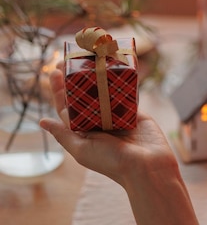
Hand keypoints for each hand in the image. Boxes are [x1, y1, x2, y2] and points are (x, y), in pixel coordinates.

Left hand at [40, 68, 178, 189]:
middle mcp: (99, 123)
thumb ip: (64, 134)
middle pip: (84, 96)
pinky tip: (113, 66)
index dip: (59, 90)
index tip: (55, 71)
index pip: (67, 107)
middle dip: (76, 78)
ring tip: (90, 58)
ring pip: (104, 91)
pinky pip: (124, 92)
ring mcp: (117, 115)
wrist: (147, 166)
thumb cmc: (111, 161)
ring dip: (97, 76)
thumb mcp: (81, 150)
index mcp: (84, 132)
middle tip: (70, 59)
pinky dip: (119, 80)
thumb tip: (42, 121)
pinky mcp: (134, 111)